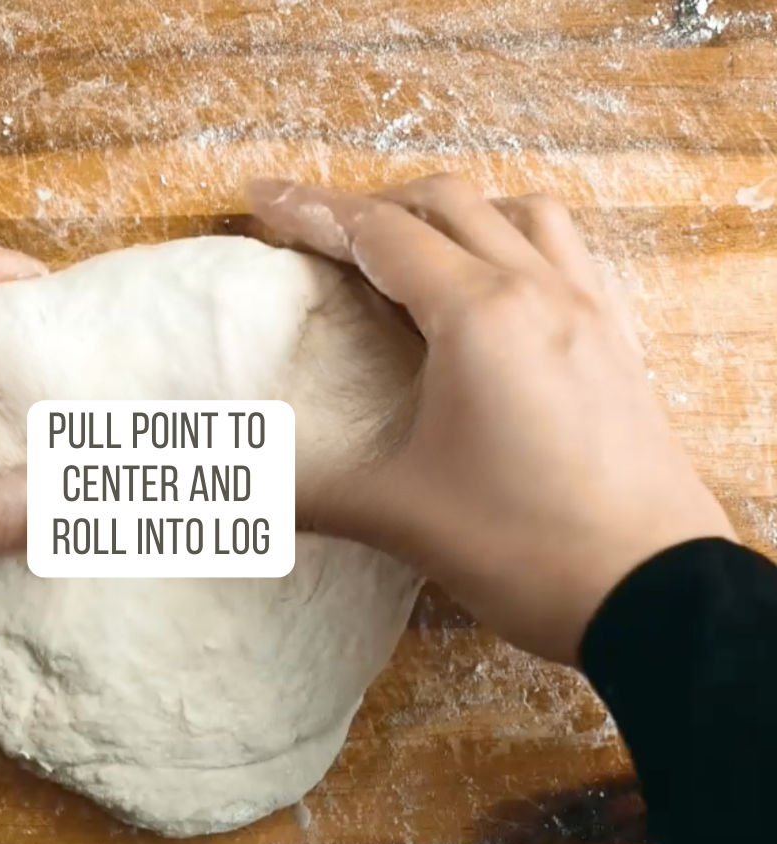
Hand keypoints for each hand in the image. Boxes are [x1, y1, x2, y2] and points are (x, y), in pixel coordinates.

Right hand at [250, 175, 735, 665]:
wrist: (652, 595)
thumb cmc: (524, 548)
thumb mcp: (399, 517)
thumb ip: (307, 495)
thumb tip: (242, 493)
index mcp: (478, 315)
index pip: (379, 234)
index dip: (311, 211)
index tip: (262, 198)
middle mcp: (539, 290)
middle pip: (447, 202)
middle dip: (374, 205)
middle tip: (323, 234)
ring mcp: (589, 309)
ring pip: (520, 212)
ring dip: (456, 214)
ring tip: (413, 248)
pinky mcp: (620, 340)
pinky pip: (568, 252)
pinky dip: (519, 241)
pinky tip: (502, 285)